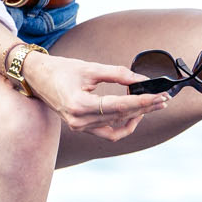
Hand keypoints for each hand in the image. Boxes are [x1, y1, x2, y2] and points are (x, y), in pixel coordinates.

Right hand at [22, 53, 168, 144]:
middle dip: (145, 108)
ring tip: (151, 105)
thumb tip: (140, 79)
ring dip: (136, 117)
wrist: (37, 78)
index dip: (142, 102)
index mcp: (79, 104)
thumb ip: (117, 74)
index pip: (119, 106)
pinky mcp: (82, 127)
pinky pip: (107, 133)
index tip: (159, 96)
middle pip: (120, 117)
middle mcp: (79, 120)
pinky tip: (133, 114)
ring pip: (116, 128)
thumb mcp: (90, 68)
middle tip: (164, 100)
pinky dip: (122, 125)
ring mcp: (80, 127)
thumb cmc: (61, 70)